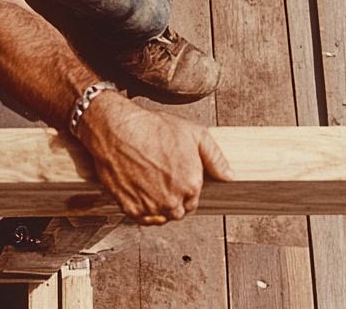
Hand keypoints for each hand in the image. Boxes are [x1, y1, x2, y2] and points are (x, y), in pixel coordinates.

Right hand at [77, 94, 233, 224]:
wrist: (115, 128)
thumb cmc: (150, 127)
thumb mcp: (193, 132)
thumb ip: (216, 157)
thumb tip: (230, 176)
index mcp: (191, 185)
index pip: (193, 199)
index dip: (183, 185)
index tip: (173, 174)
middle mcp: (173, 200)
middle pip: (178, 209)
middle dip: (172, 195)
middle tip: (160, 176)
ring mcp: (152, 207)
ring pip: (161, 215)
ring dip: (157, 203)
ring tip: (148, 180)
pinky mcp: (131, 209)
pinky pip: (143, 218)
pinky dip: (142, 208)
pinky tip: (139, 189)